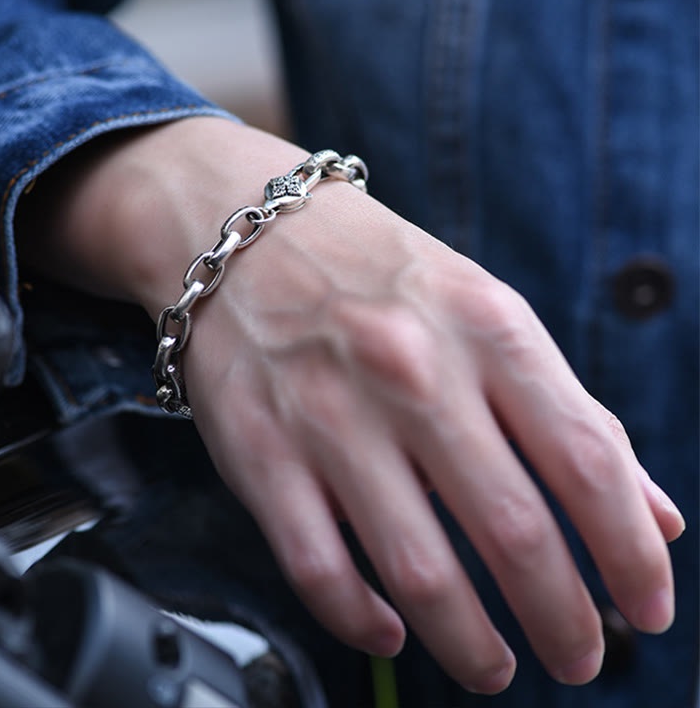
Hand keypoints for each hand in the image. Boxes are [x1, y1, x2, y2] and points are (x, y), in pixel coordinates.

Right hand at [18, 118, 683, 693]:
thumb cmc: (378, 276)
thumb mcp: (486, 312)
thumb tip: (654, 514)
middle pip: (514, 532)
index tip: (646, 609)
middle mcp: (413, 372)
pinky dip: (363, 620)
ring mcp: (330, 415)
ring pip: (419, 571)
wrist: (245, 235)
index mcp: (486, 330)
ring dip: (472, 643)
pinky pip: (320, 567)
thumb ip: (570, 410)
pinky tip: (390, 629)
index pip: (587, 460)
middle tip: (577, 657)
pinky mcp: (262, 451)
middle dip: (563, 620)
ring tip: (493, 665)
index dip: (629, 552)